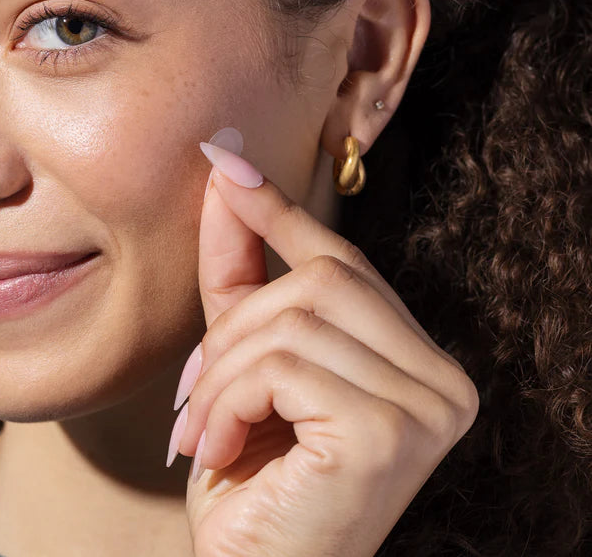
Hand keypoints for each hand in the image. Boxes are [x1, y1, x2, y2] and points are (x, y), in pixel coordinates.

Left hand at [167, 133, 479, 556]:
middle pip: (319, 281)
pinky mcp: (389, 432)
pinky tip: (221, 451)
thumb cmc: (254, 476)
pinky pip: (281, 366)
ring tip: (205, 430)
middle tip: (196, 392)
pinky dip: (227, 401)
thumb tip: (227, 179)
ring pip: (292, 321)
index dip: (280, 211)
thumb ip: (242, 274)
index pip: (345, 262)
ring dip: (221, 374)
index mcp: (417, 360)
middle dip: (235, 328)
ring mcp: (427, 406)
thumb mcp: (243, 361)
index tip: (224, 163)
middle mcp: (443, 379)